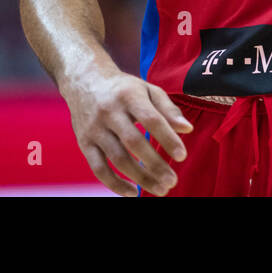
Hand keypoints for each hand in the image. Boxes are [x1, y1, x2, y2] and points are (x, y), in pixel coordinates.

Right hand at [61, 68, 193, 196]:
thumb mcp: (147, 90)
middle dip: (155, 164)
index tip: (182, 156)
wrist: (85, 80)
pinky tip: (133, 193)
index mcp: (128, 95)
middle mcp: (109, 111)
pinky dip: (115, 184)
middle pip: (133, 142)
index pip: (151, 119)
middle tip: (172, 181)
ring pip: (117, 158)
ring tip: (160, 189)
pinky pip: (98, 168)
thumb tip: (187, 129)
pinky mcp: (84, 142)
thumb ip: (168, 109)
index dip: (167, 139)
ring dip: (140, 177)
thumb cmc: (124, 89)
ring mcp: (94, 128)